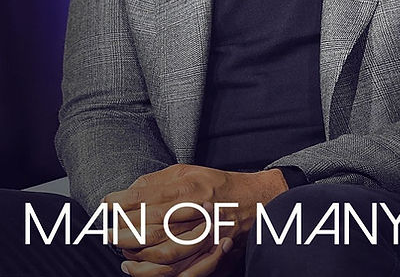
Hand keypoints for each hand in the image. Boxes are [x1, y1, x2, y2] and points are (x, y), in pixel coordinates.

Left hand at [104, 164, 287, 275]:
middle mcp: (197, 213)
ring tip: (118, 250)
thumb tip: (132, 189)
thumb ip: (161, 180)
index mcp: (191, 188)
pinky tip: (134, 268)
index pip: (150, 196)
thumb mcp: (190, 171)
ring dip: (136, 254)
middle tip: (107, 232)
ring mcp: (203, 236)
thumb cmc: (217, 185)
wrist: (253, 203)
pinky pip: (176, 271)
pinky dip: (152, 273)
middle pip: (154, 226)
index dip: (124, 200)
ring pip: (163, 252)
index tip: (106, 202)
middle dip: (125, 231)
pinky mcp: (207, 255)